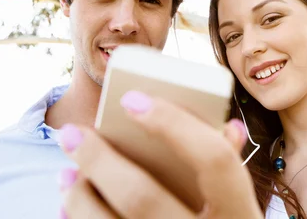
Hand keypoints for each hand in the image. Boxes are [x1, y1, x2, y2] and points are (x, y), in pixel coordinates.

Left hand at [59, 91, 262, 218]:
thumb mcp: (239, 207)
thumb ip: (229, 168)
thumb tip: (228, 127)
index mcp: (239, 214)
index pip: (214, 159)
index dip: (174, 124)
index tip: (132, 99)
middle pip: (142, 197)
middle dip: (98, 160)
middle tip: (71, 133)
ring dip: (79, 196)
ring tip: (66, 172)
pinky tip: (70, 206)